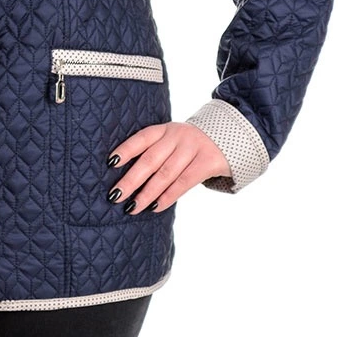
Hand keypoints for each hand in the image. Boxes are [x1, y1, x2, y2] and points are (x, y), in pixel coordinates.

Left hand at [107, 122, 231, 214]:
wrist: (227, 138)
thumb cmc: (187, 146)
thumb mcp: (171, 141)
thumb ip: (154, 153)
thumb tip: (126, 179)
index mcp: (164, 129)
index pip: (141, 138)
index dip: (125, 150)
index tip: (110, 163)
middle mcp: (176, 136)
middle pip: (150, 159)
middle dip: (131, 179)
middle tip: (115, 195)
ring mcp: (192, 148)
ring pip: (166, 174)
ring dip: (147, 193)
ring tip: (132, 207)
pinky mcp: (207, 161)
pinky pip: (184, 182)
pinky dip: (168, 196)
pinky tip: (156, 207)